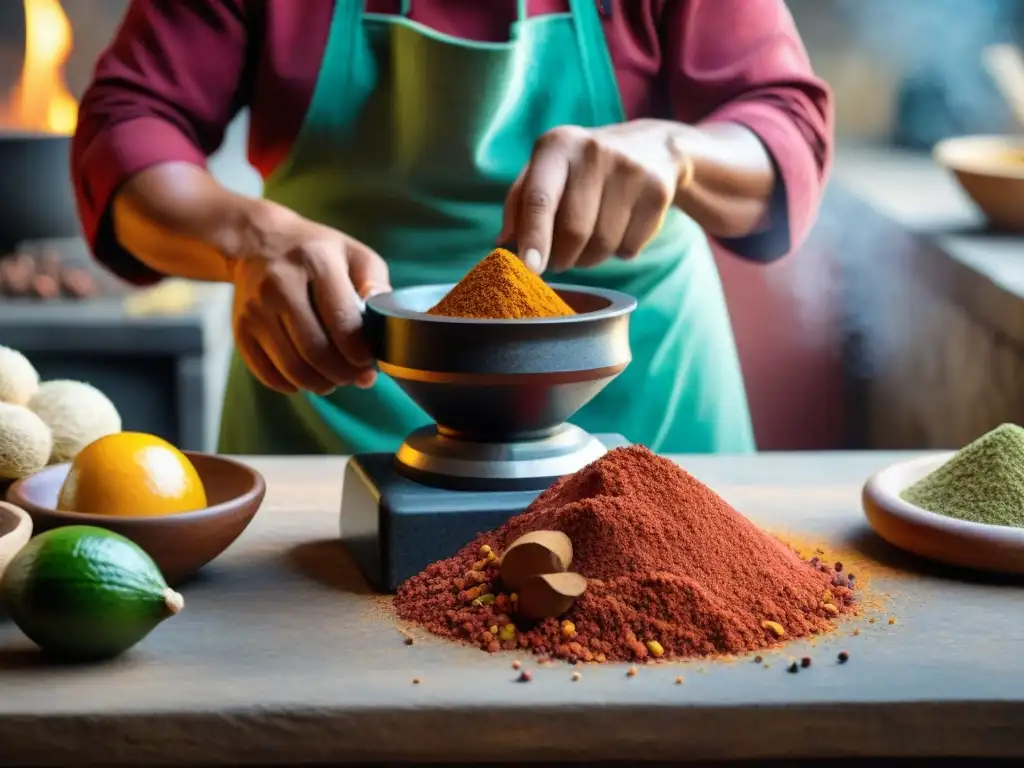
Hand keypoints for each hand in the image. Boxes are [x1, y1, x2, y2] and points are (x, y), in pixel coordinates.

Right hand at [230, 203, 389, 395]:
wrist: (256, 242)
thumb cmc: (317, 252)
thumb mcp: (353, 254)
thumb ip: (375, 284)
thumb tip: (384, 321)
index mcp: (316, 262)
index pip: (342, 322)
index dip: (360, 353)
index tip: (369, 362)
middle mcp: (280, 284)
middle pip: (316, 350)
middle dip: (343, 374)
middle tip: (356, 377)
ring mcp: (255, 309)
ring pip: (292, 367)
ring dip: (320, 384)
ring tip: (335, 380)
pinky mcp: (240, 329)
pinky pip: (267, 373)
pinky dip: (291, 385)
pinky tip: (307, 378)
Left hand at [499, 121, 688, 273]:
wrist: (652, 147)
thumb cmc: (581, 170)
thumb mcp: (546, 172)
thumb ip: (520, 205)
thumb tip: (503, 246)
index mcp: (557, 145)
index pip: (540, 198)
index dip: (534, 237)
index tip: (531, 268)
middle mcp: (593, 152)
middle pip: (574, 231)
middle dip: (562, 258)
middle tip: (560, 260)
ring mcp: (630, 170)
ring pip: (602, 246)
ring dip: (590, 259)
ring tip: (590, 239)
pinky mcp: (658, 192)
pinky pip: (629, 248)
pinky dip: (620, 252)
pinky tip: (620, 227)